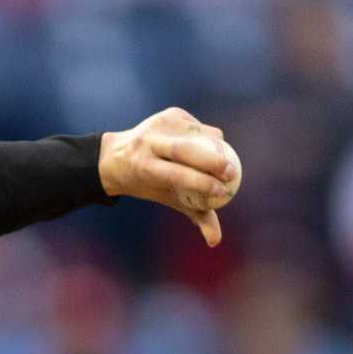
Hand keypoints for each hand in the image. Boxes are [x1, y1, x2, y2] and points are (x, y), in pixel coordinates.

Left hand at [98, 107, 240, 247]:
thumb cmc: (149, 184)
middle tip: (232, 173)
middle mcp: (148, 142)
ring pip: (197, 134)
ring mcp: (158, 124)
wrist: (120, 155)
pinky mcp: (170, 113)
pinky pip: (200, 126)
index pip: (176, 174)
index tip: (224, 192)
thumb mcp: (168, 199)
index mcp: (143, 166)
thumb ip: (194, 215)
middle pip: (185, 150)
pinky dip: (211, 138)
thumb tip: (215, 241)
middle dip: (213, 161)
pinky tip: (212, 148)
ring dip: (217, 148)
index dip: (202, 183)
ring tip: (225, 165)